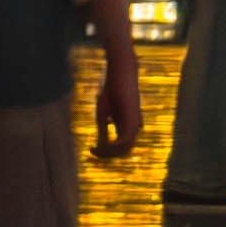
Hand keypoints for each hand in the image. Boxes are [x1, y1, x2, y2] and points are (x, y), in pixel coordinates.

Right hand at [91, 37, 144, 163]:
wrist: (122, 72)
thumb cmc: (112, 88)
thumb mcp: (104, 111)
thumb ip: (104, 127)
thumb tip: (102, 144)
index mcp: (128, 126)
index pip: (119, 147)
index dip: (105, 152)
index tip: (90, 149)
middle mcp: (134, 128)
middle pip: (122, 151)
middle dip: (107, 155)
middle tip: (92, 152)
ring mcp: (135, 125)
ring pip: (124, 149)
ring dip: (109, 152)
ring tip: (96, 150)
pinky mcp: (132, 121)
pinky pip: (124, 142)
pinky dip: (112, 146)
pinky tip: (102, 145)